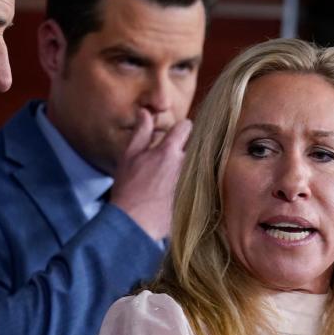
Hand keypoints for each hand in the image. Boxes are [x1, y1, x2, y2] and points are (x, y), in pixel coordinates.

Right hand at [110, 109, 191, 240]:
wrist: (135, 222)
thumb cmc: (129, 189)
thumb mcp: (130, 156)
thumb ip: (141, 132)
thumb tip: (146, 112)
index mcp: (168, 151)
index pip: (186, 127)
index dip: (182, 128)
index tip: (178, 134)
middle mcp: (185, 165)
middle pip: (198, 145)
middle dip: (191, 147)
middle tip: (180, 154)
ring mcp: (194, 182)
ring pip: (202, 164)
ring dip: (195, 165)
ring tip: (180, 173)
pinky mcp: (199, 198)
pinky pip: (204, 183)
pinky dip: (198, 182)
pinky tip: (186, 188)